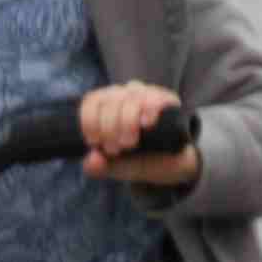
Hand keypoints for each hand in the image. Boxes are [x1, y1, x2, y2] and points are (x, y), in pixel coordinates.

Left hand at [79, 83, 199, 187]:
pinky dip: (148, 110)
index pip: (92, 101)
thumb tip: (91, 160)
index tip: (94, 142)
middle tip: (115, 149)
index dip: (89, 120)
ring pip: (130, 99)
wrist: (172, 165)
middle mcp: (125, 95)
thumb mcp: (117, 167)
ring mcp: (146, 95)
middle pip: (109, 101)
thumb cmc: (140, 160)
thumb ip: (100, 167)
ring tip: (130, 143)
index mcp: (107, 105)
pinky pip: (154, 98)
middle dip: (108, 128)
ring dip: (126, 123)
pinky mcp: (166, 99)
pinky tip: (146, 124)